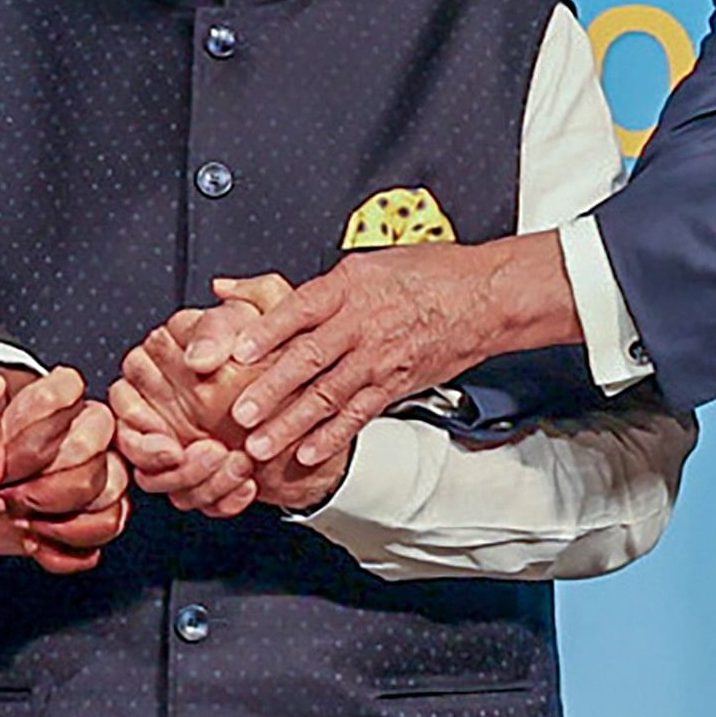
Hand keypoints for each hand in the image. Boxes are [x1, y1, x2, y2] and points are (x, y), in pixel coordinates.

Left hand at [0, 365, 129, 573]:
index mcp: (46, 396)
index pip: (68, 390)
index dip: (30, 431)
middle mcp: (78, 430)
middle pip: (89, 452)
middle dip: (36, 481)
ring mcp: (92, 472)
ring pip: (108, 493)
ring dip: (54, 516)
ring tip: (15, 515)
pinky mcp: (93, 512)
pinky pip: (105, 529)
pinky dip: (65, 545)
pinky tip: (32, 538)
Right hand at [115, 279, 346, 515]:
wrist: (323, 402)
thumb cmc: (289, 353)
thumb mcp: (263, 319)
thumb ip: (223, 327)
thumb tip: (195, 357)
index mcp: (163, 363)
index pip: (123, 396)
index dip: (139, 422)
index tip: (169, 441)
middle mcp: (162, 403)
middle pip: (131, 444)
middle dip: (159, 461)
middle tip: (202, 455)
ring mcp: (179, 442)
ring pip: (157, 479)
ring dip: (196, 481)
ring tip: (240, 465)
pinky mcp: (201, 474)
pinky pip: (194, 499)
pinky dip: (220, 498)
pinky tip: (247, 486)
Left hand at [179, 235, 579, 473]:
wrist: (484, 296)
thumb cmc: (423, 274)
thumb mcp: (361, 262)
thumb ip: (298, 285)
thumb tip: (231, 288)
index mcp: (348, 289)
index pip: (300, 310)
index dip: (267, 333)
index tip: (236, 352)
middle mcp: (362, 326)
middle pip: (309, 360)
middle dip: (271, 390)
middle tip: (238, 414)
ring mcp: (379, 359)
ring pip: (328, 395)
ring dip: (292, 424)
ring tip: (260, 445)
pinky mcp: (395, 385)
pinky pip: (359, 414)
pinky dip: (333, 437)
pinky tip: (308, 454)